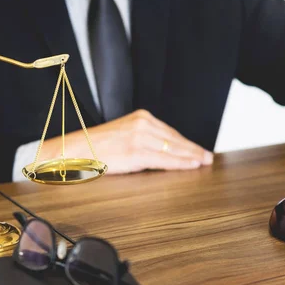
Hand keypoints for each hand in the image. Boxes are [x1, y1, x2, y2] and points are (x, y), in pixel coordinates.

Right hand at [38, 109, 212, 173]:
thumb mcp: (124, 135)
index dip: (187, 142)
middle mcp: (142, 124)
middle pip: (175, 139)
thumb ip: (143, 139)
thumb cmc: (97, 146)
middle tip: (208, 157)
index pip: (170, 131)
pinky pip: (163, 159)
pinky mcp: (136, 152)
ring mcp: (140, 138)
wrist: (76, 150)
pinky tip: (190, 166)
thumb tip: (162, 151)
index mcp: (141, 118)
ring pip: (172, 149)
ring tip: (203, 163)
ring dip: (191, 157)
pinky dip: (180, 163)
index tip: (199, 149)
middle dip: (193, 149)